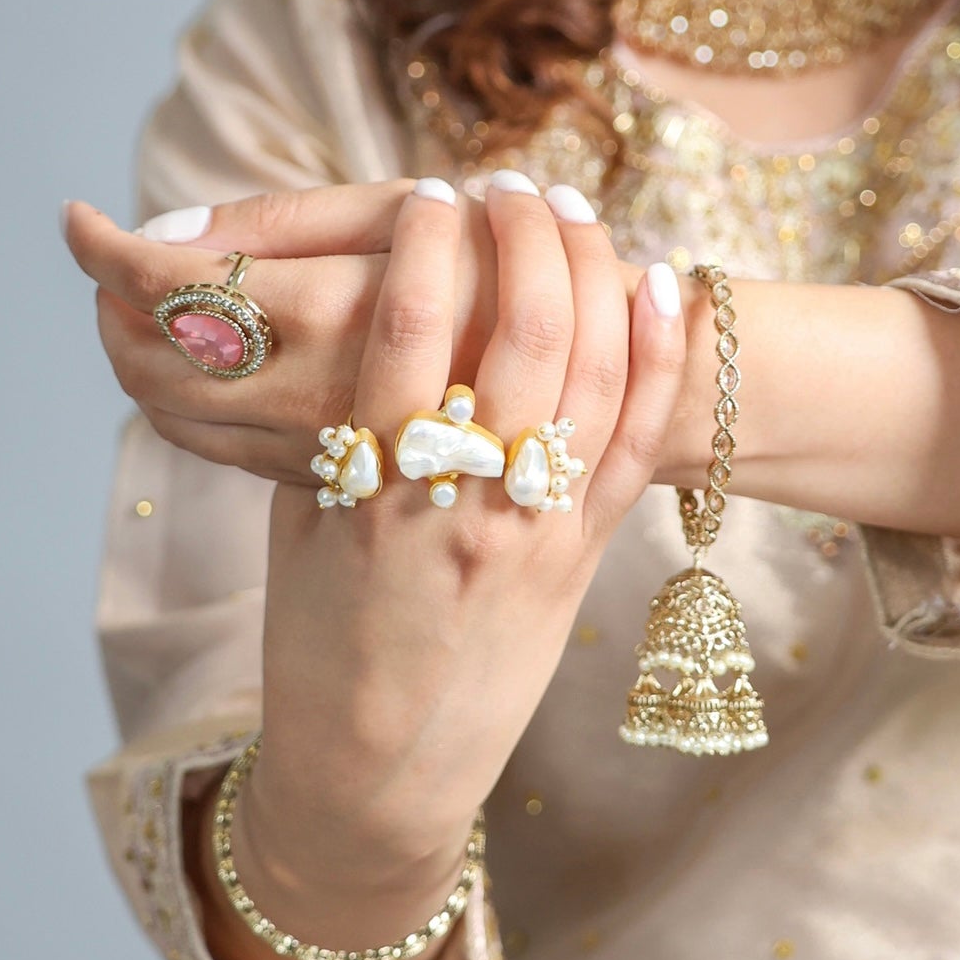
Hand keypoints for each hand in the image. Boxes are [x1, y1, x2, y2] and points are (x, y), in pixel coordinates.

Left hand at [62, 177, 507, 483]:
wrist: (585, 387)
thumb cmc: (502, 276)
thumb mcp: (406, 215)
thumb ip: (284, 220)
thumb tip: (167, 232)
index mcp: (328, 311)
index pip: (167, 283)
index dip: (106, 249)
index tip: (82, 220)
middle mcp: (309, 392)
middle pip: (149, 360)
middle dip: (113, 307)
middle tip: (115, 266)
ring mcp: (314, 447)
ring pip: (174, 415)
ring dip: (140, 356)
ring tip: (152, 309)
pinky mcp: (326, 480)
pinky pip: (216, 446)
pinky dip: (184, 401)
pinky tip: (210, 361)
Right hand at [221, 178, 687, 928]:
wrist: (380, 773)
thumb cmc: (321, 649)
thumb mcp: (300, 530)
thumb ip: (331, 431)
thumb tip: (354, 328)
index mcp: (370, 490)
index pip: (404, 327)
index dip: (424, 241)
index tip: (427, 192)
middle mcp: (464, 500)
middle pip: (519, 327)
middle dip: (523, 232)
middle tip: (511, 185)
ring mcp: (537, 529)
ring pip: (591, 369)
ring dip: (592, 269)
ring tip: (575, 208)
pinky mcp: (585, 558)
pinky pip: (636, 442)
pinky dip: (655, 357)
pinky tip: (659, 285)